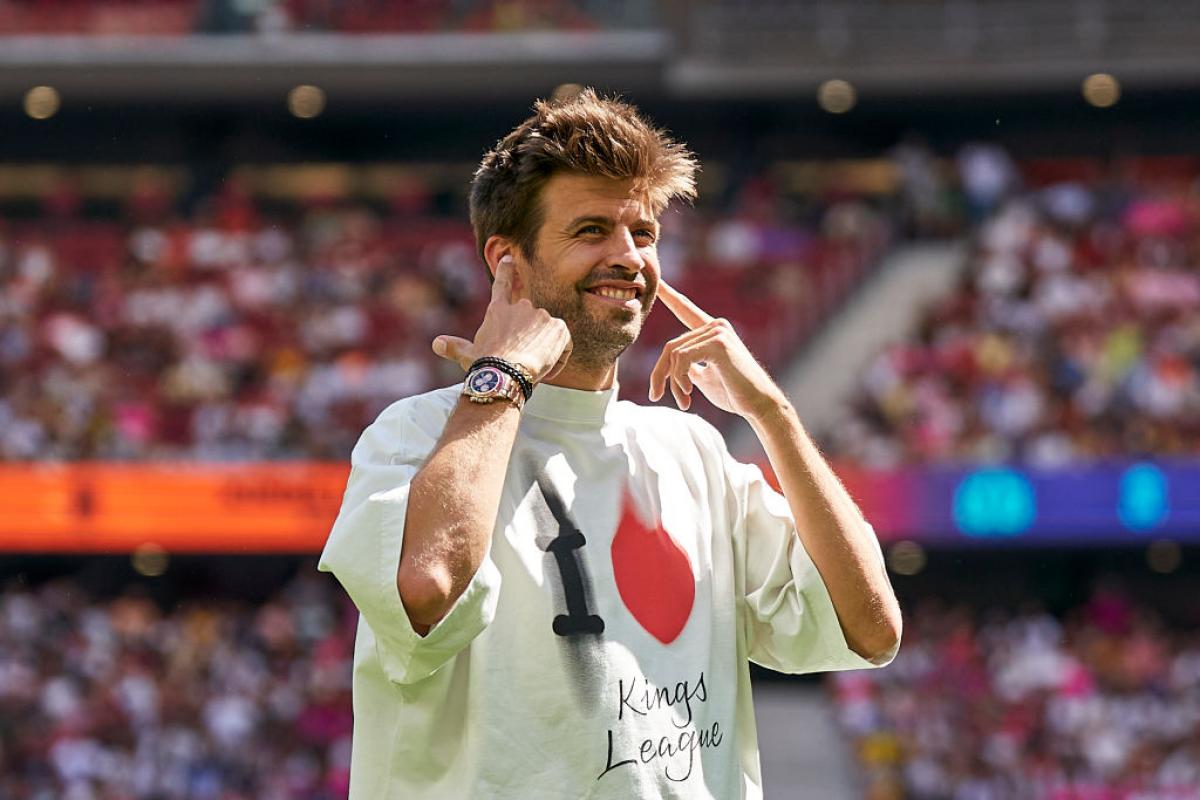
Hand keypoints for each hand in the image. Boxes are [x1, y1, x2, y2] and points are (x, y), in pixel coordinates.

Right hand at [432, 255, 571, 382]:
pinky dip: (559, 357)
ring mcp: (541, 315)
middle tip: (520, 360)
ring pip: (547, 334)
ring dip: (543, 349)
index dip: (506, 271)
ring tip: (530, 368)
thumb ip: (454, 347)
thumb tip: (436, 343)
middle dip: (530, 338)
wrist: (504, 373)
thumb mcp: (467, 355)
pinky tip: (545, 369)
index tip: (510, 258)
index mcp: (498, 310)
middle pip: (531, 321)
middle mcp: (521, 307)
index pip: (502, 285)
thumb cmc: (483, 365)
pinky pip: (563, 344)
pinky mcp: (558, 326)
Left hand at [649, 281, 786, 420]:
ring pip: (674, 353)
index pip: (685, 309)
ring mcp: (718, 332)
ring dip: (672, 382)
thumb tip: (672, 361)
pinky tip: (689, 393)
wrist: (759, 405)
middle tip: (657, 396)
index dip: (669, 295)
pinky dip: (679, 378)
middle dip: (660, 374)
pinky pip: (682, 358)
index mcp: (713, 331)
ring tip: (684, 401)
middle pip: (670, 346)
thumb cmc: (734, 393)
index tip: (657, 280)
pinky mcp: (719, 343)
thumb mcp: (703, 376)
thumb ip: (688, 364)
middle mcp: (716, 325)